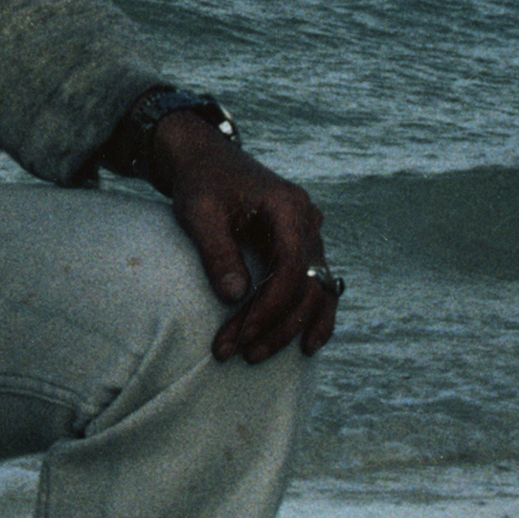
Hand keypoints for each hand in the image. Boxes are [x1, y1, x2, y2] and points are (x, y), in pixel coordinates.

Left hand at [136, 105, 341, 361]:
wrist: (208, 162)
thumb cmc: (201, 184)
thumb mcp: (199, 212)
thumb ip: (217, 251)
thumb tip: (236, 297)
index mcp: (289, 207)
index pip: (290, 267)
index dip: (269, 306)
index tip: (241, 333)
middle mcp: (309, 221)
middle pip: (306, 284)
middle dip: (274, 324)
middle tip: (239, 352)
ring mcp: (310, 235)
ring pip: (317, 290)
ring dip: (292, 327)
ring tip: (257, 355)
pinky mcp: (303, 248)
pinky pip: (318, 286)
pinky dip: (314, 315)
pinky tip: (305, 344)